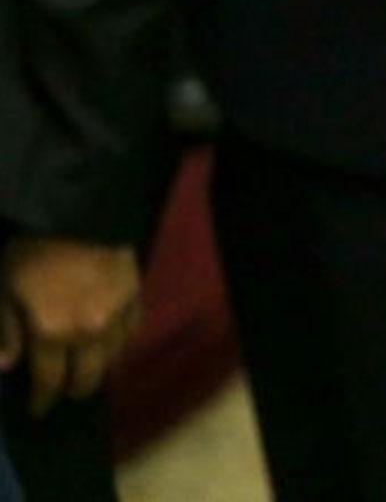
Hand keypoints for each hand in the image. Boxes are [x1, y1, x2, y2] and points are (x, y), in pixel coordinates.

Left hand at [0, 238, 143, 417]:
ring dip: (100, 368)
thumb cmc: (33, 251)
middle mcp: (89, 333)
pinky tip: (112, 341)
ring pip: (114, 358)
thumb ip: (5, 330)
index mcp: (52, 333)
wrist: (81, 212)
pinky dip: (121, 342)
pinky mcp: (136, 296)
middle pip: (88, 377)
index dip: (43, 400)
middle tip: (64, 392)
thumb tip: (6, 368)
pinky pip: (133, 331)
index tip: (38, 410)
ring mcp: (117, 315)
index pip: (50, 382)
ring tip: (89, 370)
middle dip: (74, 390)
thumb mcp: (4, 288)